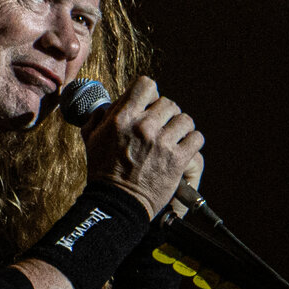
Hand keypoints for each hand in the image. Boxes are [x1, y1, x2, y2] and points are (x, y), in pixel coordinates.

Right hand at [82, 76, 203, 219]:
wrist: (117, 204)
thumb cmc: (103, 173)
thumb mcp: (92, 140)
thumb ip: (98, 118)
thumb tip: (107, 106)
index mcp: (122, 118)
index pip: (146, 85)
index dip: (150, 94)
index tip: (149, 106)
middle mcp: (143, 127)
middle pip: (169, 103)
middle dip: (166, 115)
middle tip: (162, 128)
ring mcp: (162, 143)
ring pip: (185, 120)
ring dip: (181, 129)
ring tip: (174, 139)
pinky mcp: (177, 159)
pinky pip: (196, 138)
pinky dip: (192, 143)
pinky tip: (183, 149)